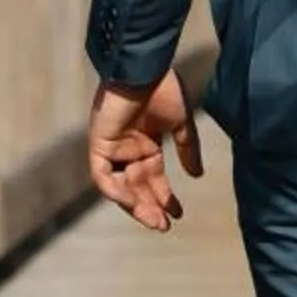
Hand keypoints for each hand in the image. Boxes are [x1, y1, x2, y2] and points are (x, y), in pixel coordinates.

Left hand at [88, 71, 202, 232]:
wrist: (145, 70)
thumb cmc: (163, 90)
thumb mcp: (181, 125)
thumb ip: (188, 150)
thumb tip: (197, 175)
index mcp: (146, 144)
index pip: (153, 178)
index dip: (164, 197)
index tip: (178, 214)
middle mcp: (127, 149)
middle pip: (137, 187)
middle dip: (150, 207)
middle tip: (164, 226)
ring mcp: (112, 148)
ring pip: (120, 187)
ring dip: (135, 206)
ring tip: (154, 221)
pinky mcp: (98, 144)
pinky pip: (102, 176)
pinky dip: (115, 191)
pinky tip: (132, 202)